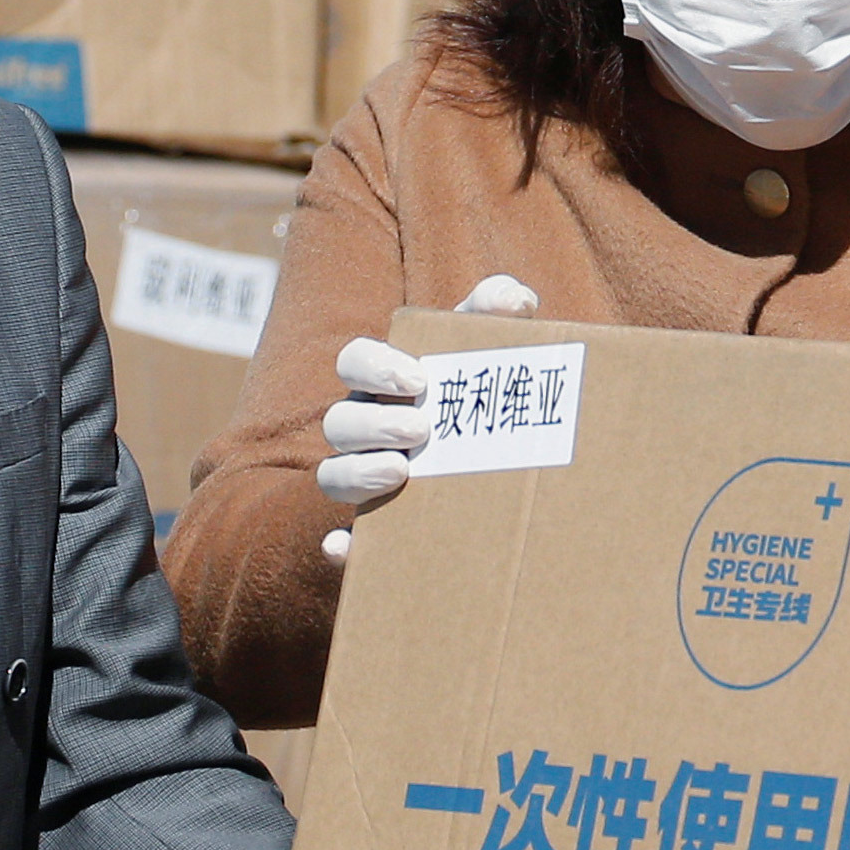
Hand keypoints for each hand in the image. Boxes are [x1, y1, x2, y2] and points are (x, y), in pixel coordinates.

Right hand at [316, 277, 540, 564]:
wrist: (514, 465)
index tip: (418, 378)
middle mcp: (366, 428)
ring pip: (332, 476)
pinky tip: (342, 548)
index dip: (375, 365)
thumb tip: (517, 301)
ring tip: (402, 472)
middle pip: (339, 421)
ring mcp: (365, 478)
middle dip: (372, 423)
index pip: (355, 361)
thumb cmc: (487, 391)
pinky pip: (342, 542)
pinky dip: (339, 546)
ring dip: (356, 474)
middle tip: (420, 430)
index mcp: (386, 381)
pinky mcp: (376, 530)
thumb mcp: (492, 349)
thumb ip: (500, 311)